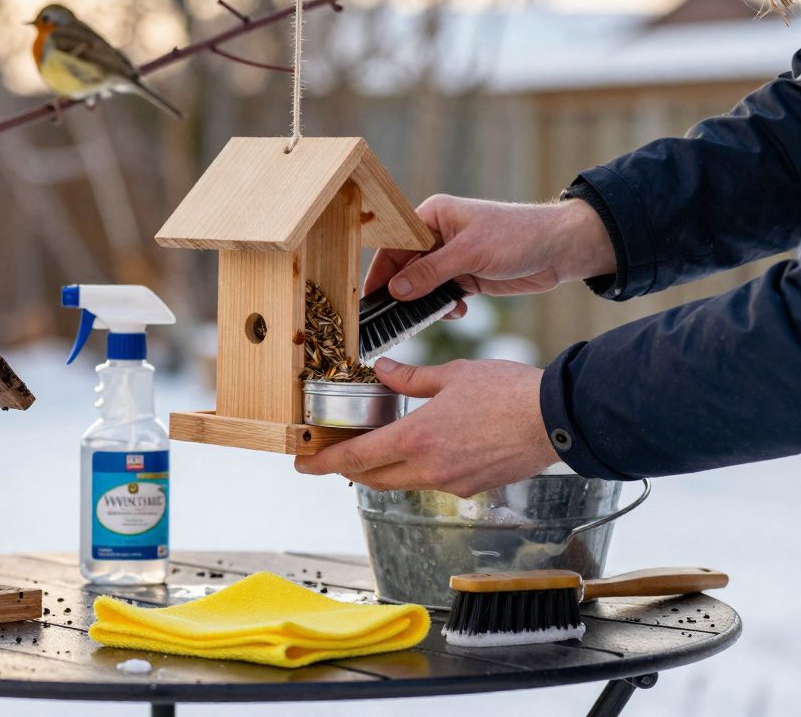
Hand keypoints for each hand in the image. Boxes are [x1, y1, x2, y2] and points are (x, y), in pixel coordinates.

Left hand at [294, 357, 560, 497]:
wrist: (557, 420)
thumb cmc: (508, 393)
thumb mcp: (452, 375)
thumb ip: (411, 377)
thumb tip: (384, 372)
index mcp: (416, 439)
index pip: (355, 459)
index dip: (323, 462)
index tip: (302, 463)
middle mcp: (428, 469)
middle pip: (372, 478)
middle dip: (347, 469)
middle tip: (329, 456)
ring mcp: (450, 482)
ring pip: (401, 482)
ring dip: (382, 469)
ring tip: (373, 448)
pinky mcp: (471, 488)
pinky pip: (431, 482)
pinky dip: (416, 469)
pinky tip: (423, 449)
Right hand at [365, 196, 615, 315]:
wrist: (561, 249)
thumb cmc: (518, 236)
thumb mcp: (469, 254)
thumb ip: (430, 273)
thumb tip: (395, 290)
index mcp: (433, 217)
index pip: (394, 245)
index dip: (380, 272)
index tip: (368, 298)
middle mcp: (438, 235)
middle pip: (405, 268)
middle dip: (401, 293)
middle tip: (392, 318)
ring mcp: (452, 257)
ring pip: (422, 285)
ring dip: (424, 303)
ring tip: (429, 316)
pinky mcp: (466, 276)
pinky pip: (442, 295)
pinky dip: (444, 307)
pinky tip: (457, 311)